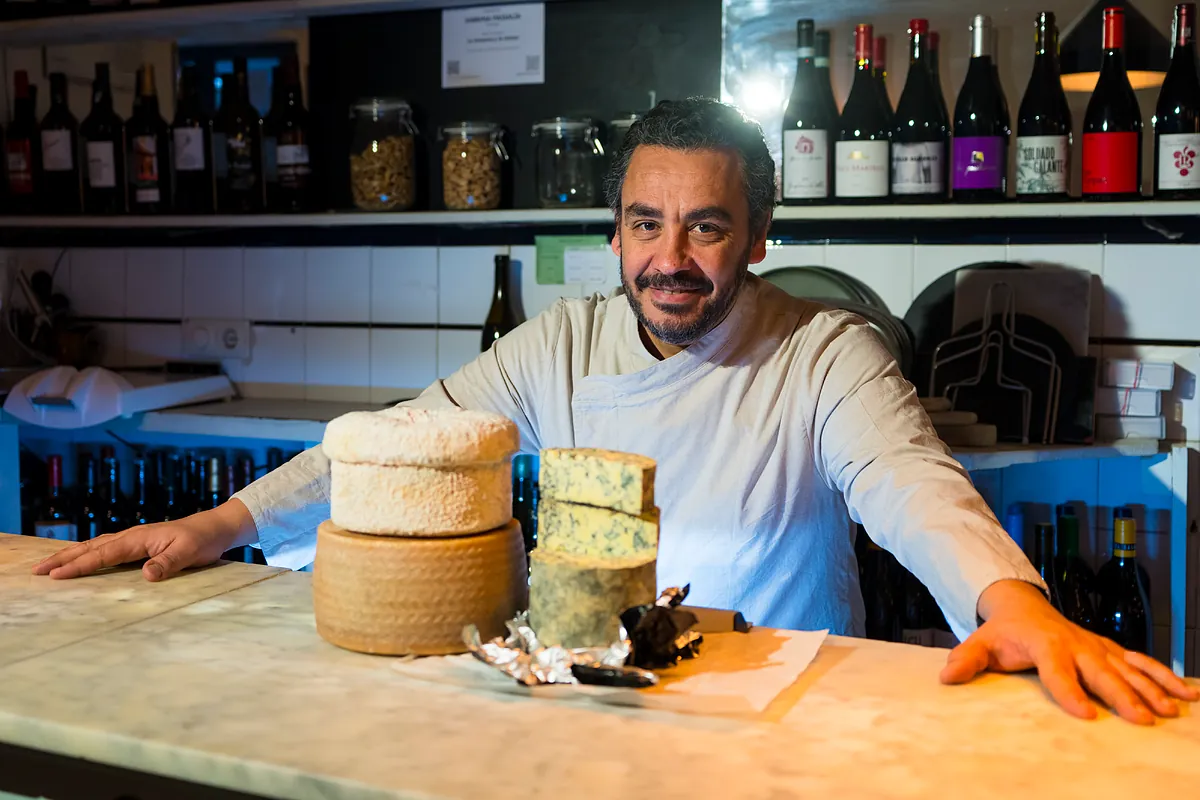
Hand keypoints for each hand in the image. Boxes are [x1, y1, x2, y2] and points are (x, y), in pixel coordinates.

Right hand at [32, 500, 257, 581]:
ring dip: (72, 555)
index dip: (79, 566)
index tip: (56, 575)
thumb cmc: (202, 541)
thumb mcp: (189, 553)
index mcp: (139, 539)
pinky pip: (106, 548)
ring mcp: (134, 539)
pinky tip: (81, 558)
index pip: (103, 555)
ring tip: (49, 566)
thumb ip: (168, 563)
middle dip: (64, 559)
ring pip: (96, 547)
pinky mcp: (139, 544)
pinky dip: (89, 553)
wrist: (214, 528)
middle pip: (91, 548)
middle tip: (37, 571)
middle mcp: (132, 536)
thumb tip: (146, 574)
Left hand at [940, 580, 1199, 724]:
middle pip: (1101, 672)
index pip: (1057, 671)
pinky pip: (1140, 662)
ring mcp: (1096, 646)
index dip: (1070, 692)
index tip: (1085, 715)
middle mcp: (1076, 644)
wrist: (1023, 607)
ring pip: (1127, 668)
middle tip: (1142, 720)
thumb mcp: (980, 643)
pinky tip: (1185, 694)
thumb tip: (946, 677)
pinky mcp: (1109, 649)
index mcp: (1044, 644)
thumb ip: (965, 660)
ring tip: (1170, 711)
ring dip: (1150, 689)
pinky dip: (1164, 676)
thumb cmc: (1002, 633)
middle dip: (1122, 696)